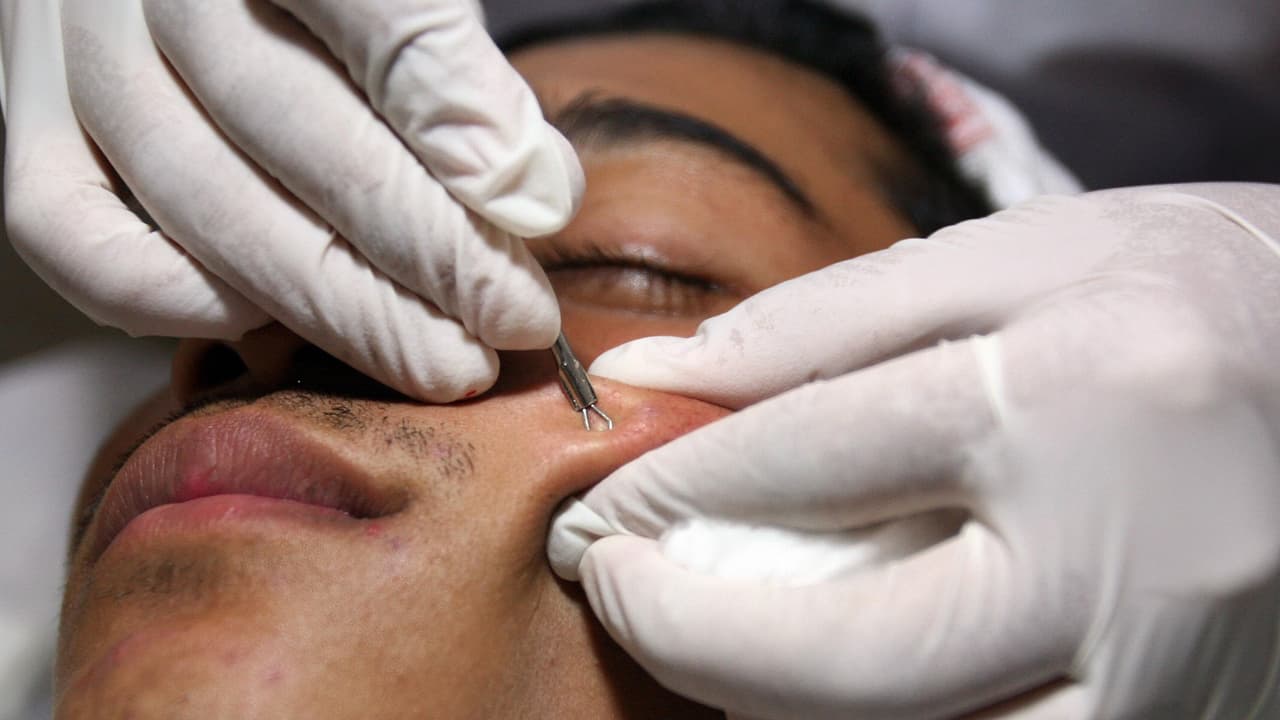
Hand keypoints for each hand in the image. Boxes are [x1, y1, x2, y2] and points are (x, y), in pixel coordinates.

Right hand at [1, 0, 580, 400]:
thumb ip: (452, 62)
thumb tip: (532, 197)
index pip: (374, 9)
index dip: (460, 121)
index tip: (540, 209)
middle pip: (294, 124)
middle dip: (427, 250)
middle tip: (515, 321)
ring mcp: (69, 48)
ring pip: (202, 198)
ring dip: (339, 304)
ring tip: (441, 358)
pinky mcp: (28, 122)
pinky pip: (75, 237)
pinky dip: (184, 299)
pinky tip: (279, 323)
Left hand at [549, 185, 1279, 718]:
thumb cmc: (1181, 291)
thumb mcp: (1015, 259)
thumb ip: (820, 323)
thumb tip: (655, 380)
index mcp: (1082, 396)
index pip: (823, 454)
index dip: (684, 484)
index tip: (608, 503)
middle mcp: (1137, 561)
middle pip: (859, 657)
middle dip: (694, 638)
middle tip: (617, 590)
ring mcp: (1178, 677)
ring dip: (777, 711)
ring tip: (709, 640)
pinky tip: (824, 684)